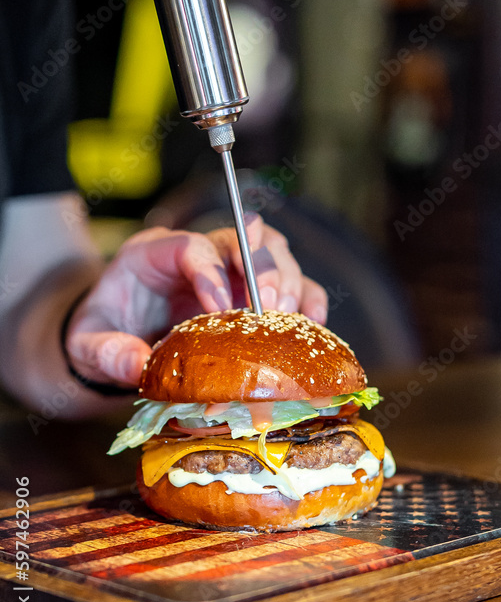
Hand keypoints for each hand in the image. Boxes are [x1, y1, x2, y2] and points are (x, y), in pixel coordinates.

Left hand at [64, 215, 327, 386]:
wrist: (117, 340)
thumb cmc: (104, 333)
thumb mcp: (88, 344)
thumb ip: (105, 351)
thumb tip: (136, 363)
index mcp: (154, 253)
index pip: (191, 246)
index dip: (210, 271)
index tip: (218, 309)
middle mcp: (199, 254)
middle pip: (240, 238)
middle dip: (260, 268)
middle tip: (270, 306)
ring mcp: (230, 271)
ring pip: (273, 251)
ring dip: (288, 280)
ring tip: (290, 317)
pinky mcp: (252, 294)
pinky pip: (290, 284)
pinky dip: (307, 298)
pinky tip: (312, 322)